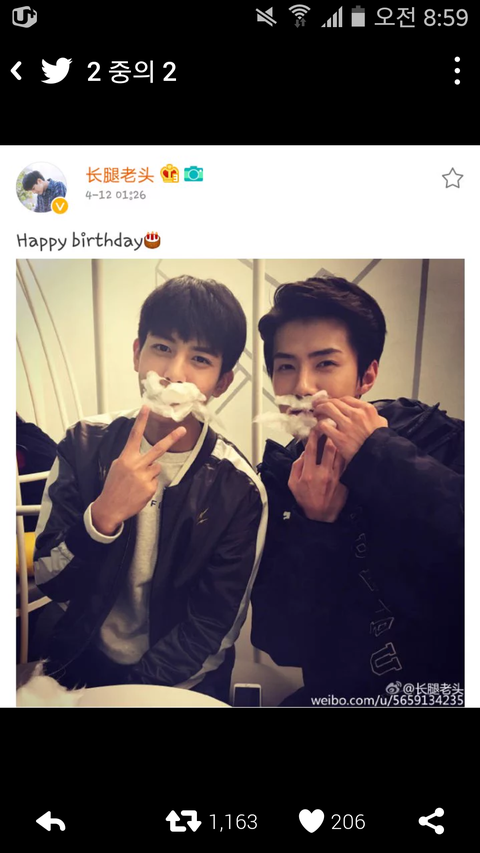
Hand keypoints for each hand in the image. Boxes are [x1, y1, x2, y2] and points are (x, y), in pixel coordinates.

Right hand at [91, 406, 185, 533]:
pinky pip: (155, 480)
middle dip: (172, 438)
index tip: (146, 407)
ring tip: (137, 482)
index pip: (135, 435)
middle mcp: (137, 465)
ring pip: (157, 467)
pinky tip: (139, 490)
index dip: (141, 420)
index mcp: (126, 457)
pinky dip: (149, 484)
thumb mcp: (117, 467)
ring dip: (150, 472)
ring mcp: (145, 476)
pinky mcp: (151, 488)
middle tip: (183, 430)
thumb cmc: (114, 485)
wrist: (110, 507)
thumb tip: (143, 456)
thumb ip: (130, 458)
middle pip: (158, 448)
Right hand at [288, 430, 348, 522]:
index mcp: (309, 473)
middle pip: (329, 448)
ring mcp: (336, 477)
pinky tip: (346, 448)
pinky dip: (345, 455)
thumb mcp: (293, 484)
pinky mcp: (344, 481)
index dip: (313, 436)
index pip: (311, 449)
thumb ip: (296, 467)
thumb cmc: (306, 500)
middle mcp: (323, 473)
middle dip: (330, 434)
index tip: (315, 428)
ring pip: (340, 454)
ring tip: (339, 433)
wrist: (321, 516)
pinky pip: (346, 464)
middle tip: (331, 425)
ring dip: (339, 442)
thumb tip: (302, 454)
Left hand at [312, 396, 387, 463]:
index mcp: (367, 409)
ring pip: (327, 409)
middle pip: (334, 402)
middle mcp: (356, 414)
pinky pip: (323, 425)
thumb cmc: (380, 442)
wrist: (379, 458)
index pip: (346, 399)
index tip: (331, 403)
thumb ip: (374, 416)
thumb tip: (368, 414)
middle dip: (323, 402)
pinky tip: (318, 427)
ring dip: (318, 410)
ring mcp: (348, 425)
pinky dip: (318, 425)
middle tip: (317, 405)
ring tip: (315, 414)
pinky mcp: (340, 438)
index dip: (336, 400)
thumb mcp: (382, 424)